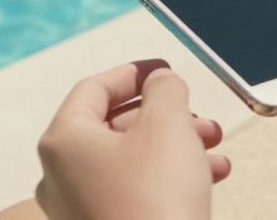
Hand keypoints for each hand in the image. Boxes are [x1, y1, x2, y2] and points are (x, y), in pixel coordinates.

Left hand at [34, 60, 228, 219]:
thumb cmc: (154, 201)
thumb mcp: (168, 123)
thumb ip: (165, 89)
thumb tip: (162, 83)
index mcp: (63, 140)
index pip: (94, 89)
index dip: (133, 74)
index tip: (163, 70)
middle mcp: (62, 175)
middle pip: (116, 127)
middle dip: (165, 115)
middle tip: (198, 113)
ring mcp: (79, 209)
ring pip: (132, 161)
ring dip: (176, 146)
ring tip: (213, 145)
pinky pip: (136, 192)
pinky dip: (171, 177)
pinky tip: (211, 175)